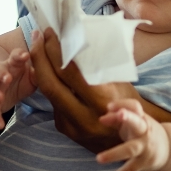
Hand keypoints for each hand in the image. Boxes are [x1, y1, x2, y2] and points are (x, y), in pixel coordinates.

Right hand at [0, 48, 36, 128]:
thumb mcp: (30, 75)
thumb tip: (54, 72)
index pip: (14, 56)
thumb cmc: (18, 78)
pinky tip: (0, 125)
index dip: (19, 55)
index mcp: (12, 64)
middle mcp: (0, 73)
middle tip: (8, 78)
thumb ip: (39, 73)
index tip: (25, 56)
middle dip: (2, 74)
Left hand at [29, 29, 170, 152]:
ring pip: (47, 93)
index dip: (55, 50)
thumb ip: (97, 66)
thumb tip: (75, 37)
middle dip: (39, 57)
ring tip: (38, 47)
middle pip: (50, 84)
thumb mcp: (120, 81)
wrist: (133, 138)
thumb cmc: (128, 101)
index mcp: (102, 102)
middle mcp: (85, 118)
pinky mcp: (65, 130)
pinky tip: (47, 68)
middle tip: (37, 36)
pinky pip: (52, 102)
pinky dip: (49, 83)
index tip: (50, 33)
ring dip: (39, 68)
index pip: (69, 73)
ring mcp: (73, 127)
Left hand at [97, 99, 169, 170]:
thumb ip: (117, 117)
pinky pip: (131, 168)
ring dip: (115, 153)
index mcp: (141, 117)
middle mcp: (144, 131)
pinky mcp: (144, 162)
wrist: (169, 148)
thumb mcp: (133, 120)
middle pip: (136, 123)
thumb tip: (103, 116)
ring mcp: (145, 147)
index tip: (109, 107)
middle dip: (128, 117)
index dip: (122, 104)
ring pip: (130, 149)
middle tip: (119, 114)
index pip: (134, 106)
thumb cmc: (143, 130)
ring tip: (99, 159)